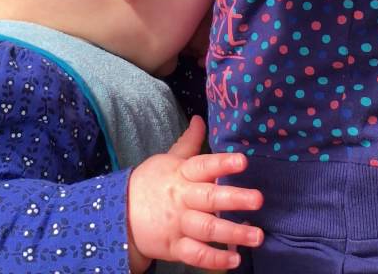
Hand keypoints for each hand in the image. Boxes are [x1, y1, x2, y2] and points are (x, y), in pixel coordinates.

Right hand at [127, 116, 262, 272]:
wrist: (118, 214)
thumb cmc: (149, 184)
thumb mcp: (167, 160)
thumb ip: (188, 142)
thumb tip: (200, 118)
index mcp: (181, 175)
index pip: (202, 166)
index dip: (222, 164)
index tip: (242, 162)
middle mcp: (182, 199)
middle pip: (209, 198)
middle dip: (235, 199)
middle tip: (258, 200)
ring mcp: (178, 225)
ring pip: (207, 229)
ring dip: (233, 233)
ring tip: (257, 235)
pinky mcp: (175, 247)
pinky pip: (196, 254)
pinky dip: (214, 259)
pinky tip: (235, 259)